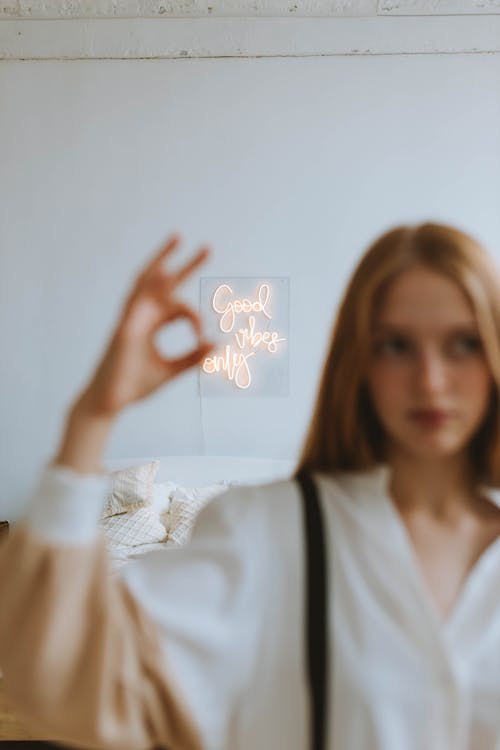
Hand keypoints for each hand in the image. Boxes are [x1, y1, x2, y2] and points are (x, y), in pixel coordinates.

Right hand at [77, 234, 213, 418]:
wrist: (108, 403)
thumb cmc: (135, 385)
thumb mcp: (171, 371)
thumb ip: (193, 358)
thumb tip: (218, 345)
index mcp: (151, 324)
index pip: (176, 303)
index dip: (195, 317)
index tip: (206, 337)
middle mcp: (140, 316)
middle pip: (163, 283)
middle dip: (185, 265)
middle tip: (209, 247)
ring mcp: (130, 321)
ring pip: (145, 283)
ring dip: (160, 260)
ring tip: (177, 239)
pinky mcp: (122, 332)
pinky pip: (134, 308)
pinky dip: (147, 295)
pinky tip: (160, 277)